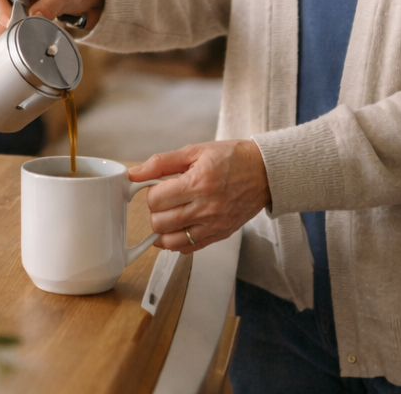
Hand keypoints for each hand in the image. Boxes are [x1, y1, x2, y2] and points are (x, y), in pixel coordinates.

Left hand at [129, 140, 270, 253]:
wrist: (265, 172)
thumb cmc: (232, 158)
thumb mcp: (195, 151)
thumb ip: (162, 162)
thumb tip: (135, 173)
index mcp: (198, 183)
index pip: (156, 200)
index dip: (151, 192)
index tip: (158, 187)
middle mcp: (206, 207)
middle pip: (160, 222)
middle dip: (155, 211)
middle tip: (164, 201)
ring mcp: (214, 224)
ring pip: (171, 241)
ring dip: (163, 229)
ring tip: (169, 215)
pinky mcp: (221, 234)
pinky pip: (190, 249)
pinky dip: (178, 242)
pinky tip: (179, 228)